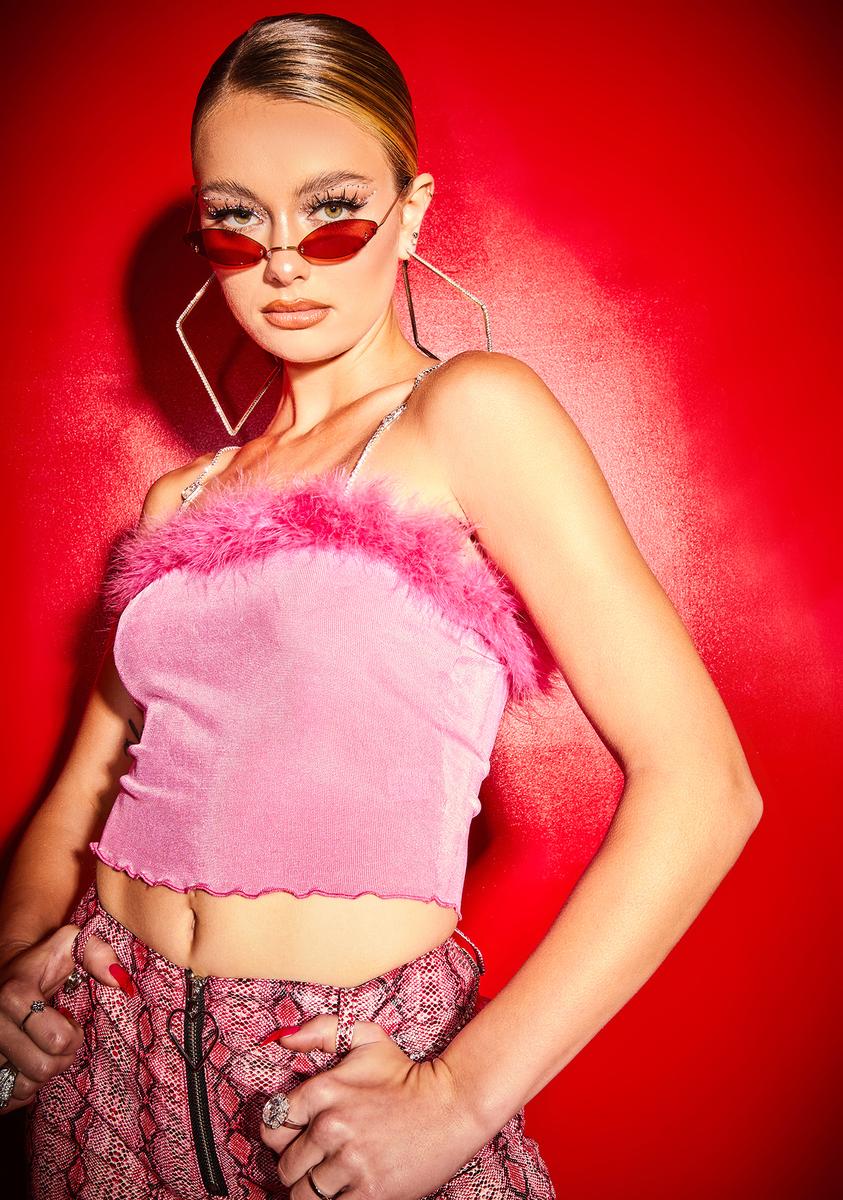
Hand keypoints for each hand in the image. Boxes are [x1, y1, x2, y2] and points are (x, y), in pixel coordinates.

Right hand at [0, 921, 134, 1113]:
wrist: (3, 971)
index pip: (57, 1040)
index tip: (71, 1023)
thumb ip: (99, 953)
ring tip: (43, 1051)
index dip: (73, 1036)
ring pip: (21, 1088)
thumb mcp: (70, 945)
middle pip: (42, 1068)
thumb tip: (119, 981)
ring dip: (41, 1075)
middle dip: (61, 1058)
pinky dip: (21, 1090)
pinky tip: (26, 1066)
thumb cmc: (43, 963)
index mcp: (14, 995)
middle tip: (62, 1041)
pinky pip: (6, 1099)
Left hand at [260, 1015, 483, 1199]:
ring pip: (302, 1194)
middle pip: (284, 1165)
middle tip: (317, 1159)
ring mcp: (349, 1162)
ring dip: (313, 1189)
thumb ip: (321, 1031)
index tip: (299, 1134)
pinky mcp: (369, 1191)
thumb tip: (284, 1038)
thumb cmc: (405, 1074)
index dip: (283, 1133)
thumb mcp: (366, 1038)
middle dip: (298, 1164)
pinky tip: (348, 1187)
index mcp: (322, 1091)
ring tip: (331, 1177)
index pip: (272, 1125)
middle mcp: (330, 1127)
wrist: (452, 1105)